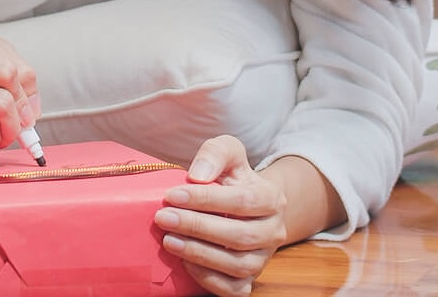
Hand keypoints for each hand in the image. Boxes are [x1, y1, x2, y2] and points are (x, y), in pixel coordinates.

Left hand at [154, 135, 287, 296]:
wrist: (245, 205)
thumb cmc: (232, 177)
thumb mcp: (227, 152)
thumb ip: (215, 154)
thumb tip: (197, 175)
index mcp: (272, 199)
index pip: (243, 202)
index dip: (206, 200)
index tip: (172, 195)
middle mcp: (274, 232)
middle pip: (239, 236)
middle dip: (197, 227)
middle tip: (164, 218)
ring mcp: (263, 258)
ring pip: (237, 266)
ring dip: (199, 254)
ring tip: (169, 240)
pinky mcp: (249, 279)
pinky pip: (234, 289)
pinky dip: (208, 278)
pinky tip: (184, 261)